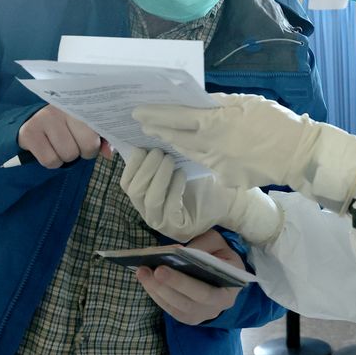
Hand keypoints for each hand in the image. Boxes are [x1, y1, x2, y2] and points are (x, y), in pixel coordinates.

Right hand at [17, 105, 101, 168]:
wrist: (30, 122)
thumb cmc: (64, 127)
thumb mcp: (83, 128)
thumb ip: (101, 139)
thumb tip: (109, 153)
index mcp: (80, 105)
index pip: (99, 128)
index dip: (97, 143)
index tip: (91, 144)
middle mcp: (62, 108)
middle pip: (88, 144)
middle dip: (83, 152)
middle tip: (74, 146)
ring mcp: (44, 118)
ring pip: (68, 154)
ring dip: (66, 158)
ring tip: (60, 146)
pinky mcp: (29, 132)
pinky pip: (50, 160)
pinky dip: (52, 162)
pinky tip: (48, 150)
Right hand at [120, 147, 282, 243]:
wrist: (229, 198)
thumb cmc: (202, 178)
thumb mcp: (177, 164)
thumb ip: (159, 154)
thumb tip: (147, 126)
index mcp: (144, 195)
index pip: (126, 181)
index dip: (132, 163)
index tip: (142, 145)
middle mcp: (148, 211)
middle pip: (132, 189)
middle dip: (145, 168)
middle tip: (159, 151)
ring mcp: (161, 222)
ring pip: (149, 199)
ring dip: (158, 176)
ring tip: (170, 160)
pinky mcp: (177, 228)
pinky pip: (168, 207)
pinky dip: (173, 188)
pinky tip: (182, 174)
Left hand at [133, 93, 355, 204]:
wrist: (298, 154)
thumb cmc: (275, 121)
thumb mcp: (246, 102)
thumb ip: (219, 104)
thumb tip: (199, 102)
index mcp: (216, 123)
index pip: (176, 117)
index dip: (155, 114)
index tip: (138, 112)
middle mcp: (212, 146)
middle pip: (177, 138)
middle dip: (159, 131)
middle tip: (144, 125)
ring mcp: (219, 166)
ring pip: (191, 154)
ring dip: (176, 145)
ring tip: (165, 137)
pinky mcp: (228, 179)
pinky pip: (211, 166)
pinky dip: (206, 157)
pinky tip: (204, 153)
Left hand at [135, 230, 242, 324]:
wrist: (226, 271)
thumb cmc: (221, 254)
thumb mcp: (218, 243)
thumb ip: (202, 246)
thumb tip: (176, 252)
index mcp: (230, 288)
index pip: (205, 291)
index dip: (182, 282)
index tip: (162, 267)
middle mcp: (217, 307)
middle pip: (188, 302)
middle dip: (166, 285)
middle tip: (147, 270)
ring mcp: (202, 315)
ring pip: (177, 307)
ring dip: (156, 290)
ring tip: (142, 272)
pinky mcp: (188, 317)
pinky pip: (170, 309)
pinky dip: (157, 295)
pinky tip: (146, 281)